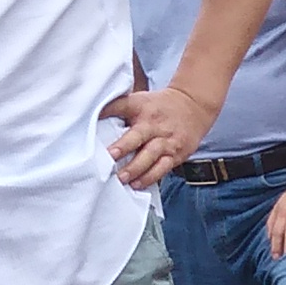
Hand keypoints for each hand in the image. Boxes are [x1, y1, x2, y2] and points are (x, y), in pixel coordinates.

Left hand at [100, 84, 222, 190]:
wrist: (193, 106)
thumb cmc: (158, 107)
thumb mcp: (139, 100)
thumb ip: (118, 109)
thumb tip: (91, 119)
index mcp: (141, 107)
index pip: (122, 105)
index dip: (108, 110)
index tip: (93, 119)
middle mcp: (154, 123)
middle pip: (138, 135)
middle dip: (124, 146)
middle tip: (110, 156)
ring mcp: (166, 140)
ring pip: (151, 155)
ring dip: (136, 168)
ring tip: (122, 178)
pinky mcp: (176, 153)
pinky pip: (162, 168)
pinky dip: (150, 177)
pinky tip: (138, 183)